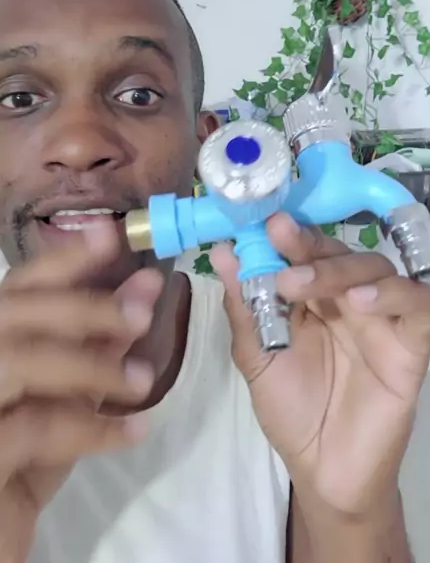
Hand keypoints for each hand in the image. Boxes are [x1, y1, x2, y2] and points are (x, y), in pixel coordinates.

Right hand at [0, 224, 161, 558]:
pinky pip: (32, 428)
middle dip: (83, 305)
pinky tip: (133, 433)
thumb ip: (89, 359)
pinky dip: (89, 429)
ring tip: (141, 379)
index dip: (62, 259)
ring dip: (86, 363)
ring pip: (17, 360)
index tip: (112, 233)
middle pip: (11, 311)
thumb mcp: (61, 407)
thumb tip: (137, 299)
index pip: (16, 289)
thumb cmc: (18, 471)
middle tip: (142, 309)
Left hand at [211, 213, 429, 515]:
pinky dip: (400, 293)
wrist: (323, 471)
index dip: (289, 235)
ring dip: (342, 267)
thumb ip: (244, 307)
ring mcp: (383, 319)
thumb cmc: (291, 410)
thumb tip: (223, 252)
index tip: (264, 222)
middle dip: (310, 245)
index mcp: (314, 297)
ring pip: (379, 269)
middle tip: (279, 242)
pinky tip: (362, 302)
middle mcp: (350, 300)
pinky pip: (426, 304)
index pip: (308, 250)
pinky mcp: (413, 345)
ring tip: (304, 283)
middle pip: (342, 252)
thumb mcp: (256, 357)